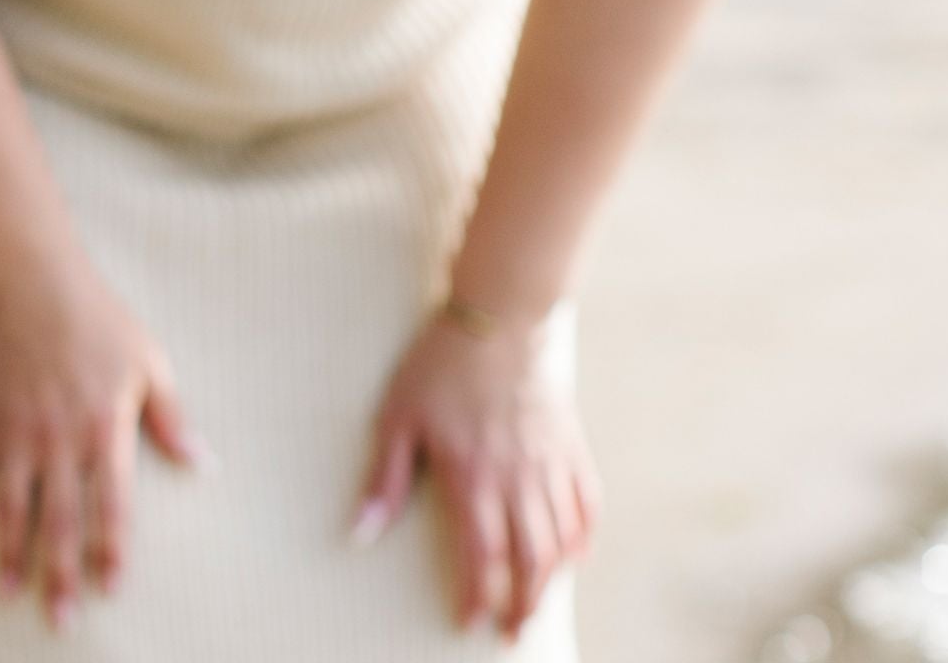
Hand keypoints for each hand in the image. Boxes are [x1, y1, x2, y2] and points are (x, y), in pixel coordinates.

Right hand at [0, 244, 203, 631]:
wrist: (27, 275)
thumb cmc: (95, 315)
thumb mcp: (147, 359)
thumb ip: (170, 416)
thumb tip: (203, 463)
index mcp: (103, 429)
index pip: (111, 507)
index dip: (111, 551)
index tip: (110, 588)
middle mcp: (57, 440)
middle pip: (59, 521)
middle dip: (59, 575)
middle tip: (58, 622)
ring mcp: (15, 431)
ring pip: (11, 507)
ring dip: (9, 554)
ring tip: (7, 595)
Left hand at [352, 306, 599, 640]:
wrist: (499, 316)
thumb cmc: (440, 363)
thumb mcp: (398, 415)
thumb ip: (386, 479)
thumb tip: (360, 533)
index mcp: (474, 475)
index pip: (481, 556)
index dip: (477, 595)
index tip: (468, 621)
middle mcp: (519, 479)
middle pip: (529, 561)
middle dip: (521, 604)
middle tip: (512, 632)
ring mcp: (551, 464)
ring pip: (561, 541)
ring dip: (551, 580)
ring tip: (536, 603)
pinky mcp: (572, 446)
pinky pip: (586, 506)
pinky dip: (582, 537)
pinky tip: (572, 553)